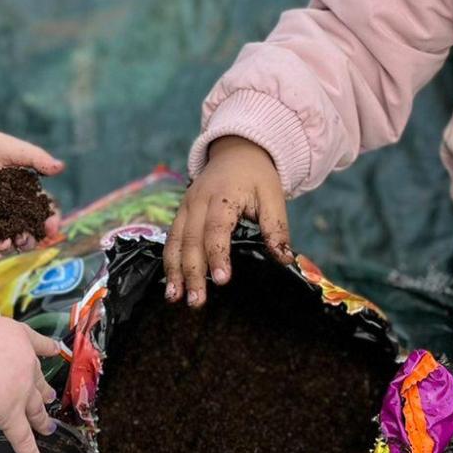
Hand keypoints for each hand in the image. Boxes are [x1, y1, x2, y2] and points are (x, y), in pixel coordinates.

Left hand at [0, 104, 63, 250]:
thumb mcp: (8, 148)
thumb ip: (34, 157)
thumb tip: (61, 167)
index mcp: (19, 188)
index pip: (40, 206)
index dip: (49, 216)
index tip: (53, 224)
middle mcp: (6, 205)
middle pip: (27, 225)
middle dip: (36, 234)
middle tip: (40, 237)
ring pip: (9, 235)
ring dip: (18, 242)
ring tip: (22, 241)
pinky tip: (2, 243)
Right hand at [0, 317, 64, 452]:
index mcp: (15, 337)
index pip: (35, 342)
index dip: (46, 348)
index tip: (54, 351)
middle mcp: (24, 363)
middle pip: (37, 380)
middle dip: (44, 390)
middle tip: (50, 396)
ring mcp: (20, 391)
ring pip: (35, 408)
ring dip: (42, 419)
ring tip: (47, 427)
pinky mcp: (10, 415)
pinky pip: (23, 439)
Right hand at [163, 136, 291, 306]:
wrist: (236, 151)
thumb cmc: (257, 177)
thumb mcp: (273, 196)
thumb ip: (276, 227)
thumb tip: (284, 259)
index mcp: (223, 196)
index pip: (216, 229)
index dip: (217, 255)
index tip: (221, 280)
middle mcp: (198, 202)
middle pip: (191, 240)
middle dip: (191, 273)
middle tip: (196, 302)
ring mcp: (185, 207)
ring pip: (175, 241)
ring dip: (173, 271)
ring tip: (174, 298)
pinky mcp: (180, 214)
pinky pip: (171, 239)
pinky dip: (169, 262)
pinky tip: (171, 284)